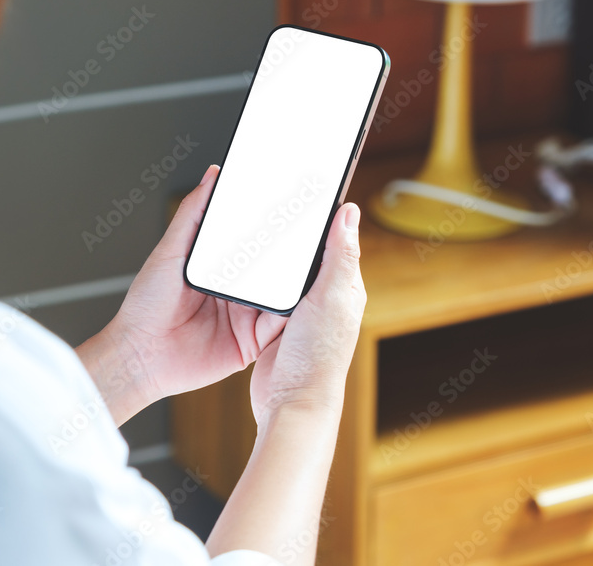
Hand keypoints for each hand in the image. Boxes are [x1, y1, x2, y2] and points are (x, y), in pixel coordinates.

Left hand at [79, 164, 365, 425]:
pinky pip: (280, 324)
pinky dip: (293, 312)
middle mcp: (240, 289)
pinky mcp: (253, 341)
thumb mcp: (170, 250)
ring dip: (299, 281)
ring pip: (284, 294)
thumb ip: (193, 214)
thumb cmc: (146, 306)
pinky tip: (300, 297)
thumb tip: (212, 176)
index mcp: (222, 266)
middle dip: (295, 252)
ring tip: (315, 262)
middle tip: (314, 232)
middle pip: (276, 267)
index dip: (275, 226)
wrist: (138, 354)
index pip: (257, 241)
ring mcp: (249, 315)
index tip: (293, 207)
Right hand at [248, 201, 365, 424]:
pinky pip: (265, 292)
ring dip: (272, 255)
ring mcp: (299, 312)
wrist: (292, 402)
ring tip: (255, 228)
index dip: (323, 215)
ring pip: (284, 271)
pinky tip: (244, 269)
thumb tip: (349, 212)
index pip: (335, 239)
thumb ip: (340, 255)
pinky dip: (257, 279)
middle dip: (293, 232)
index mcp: (344, 286)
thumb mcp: (331, 297)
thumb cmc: (317, 357)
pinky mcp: (275, 325)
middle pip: (306, 253)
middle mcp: (324, 297)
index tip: (307, 190)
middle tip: (273, 203)